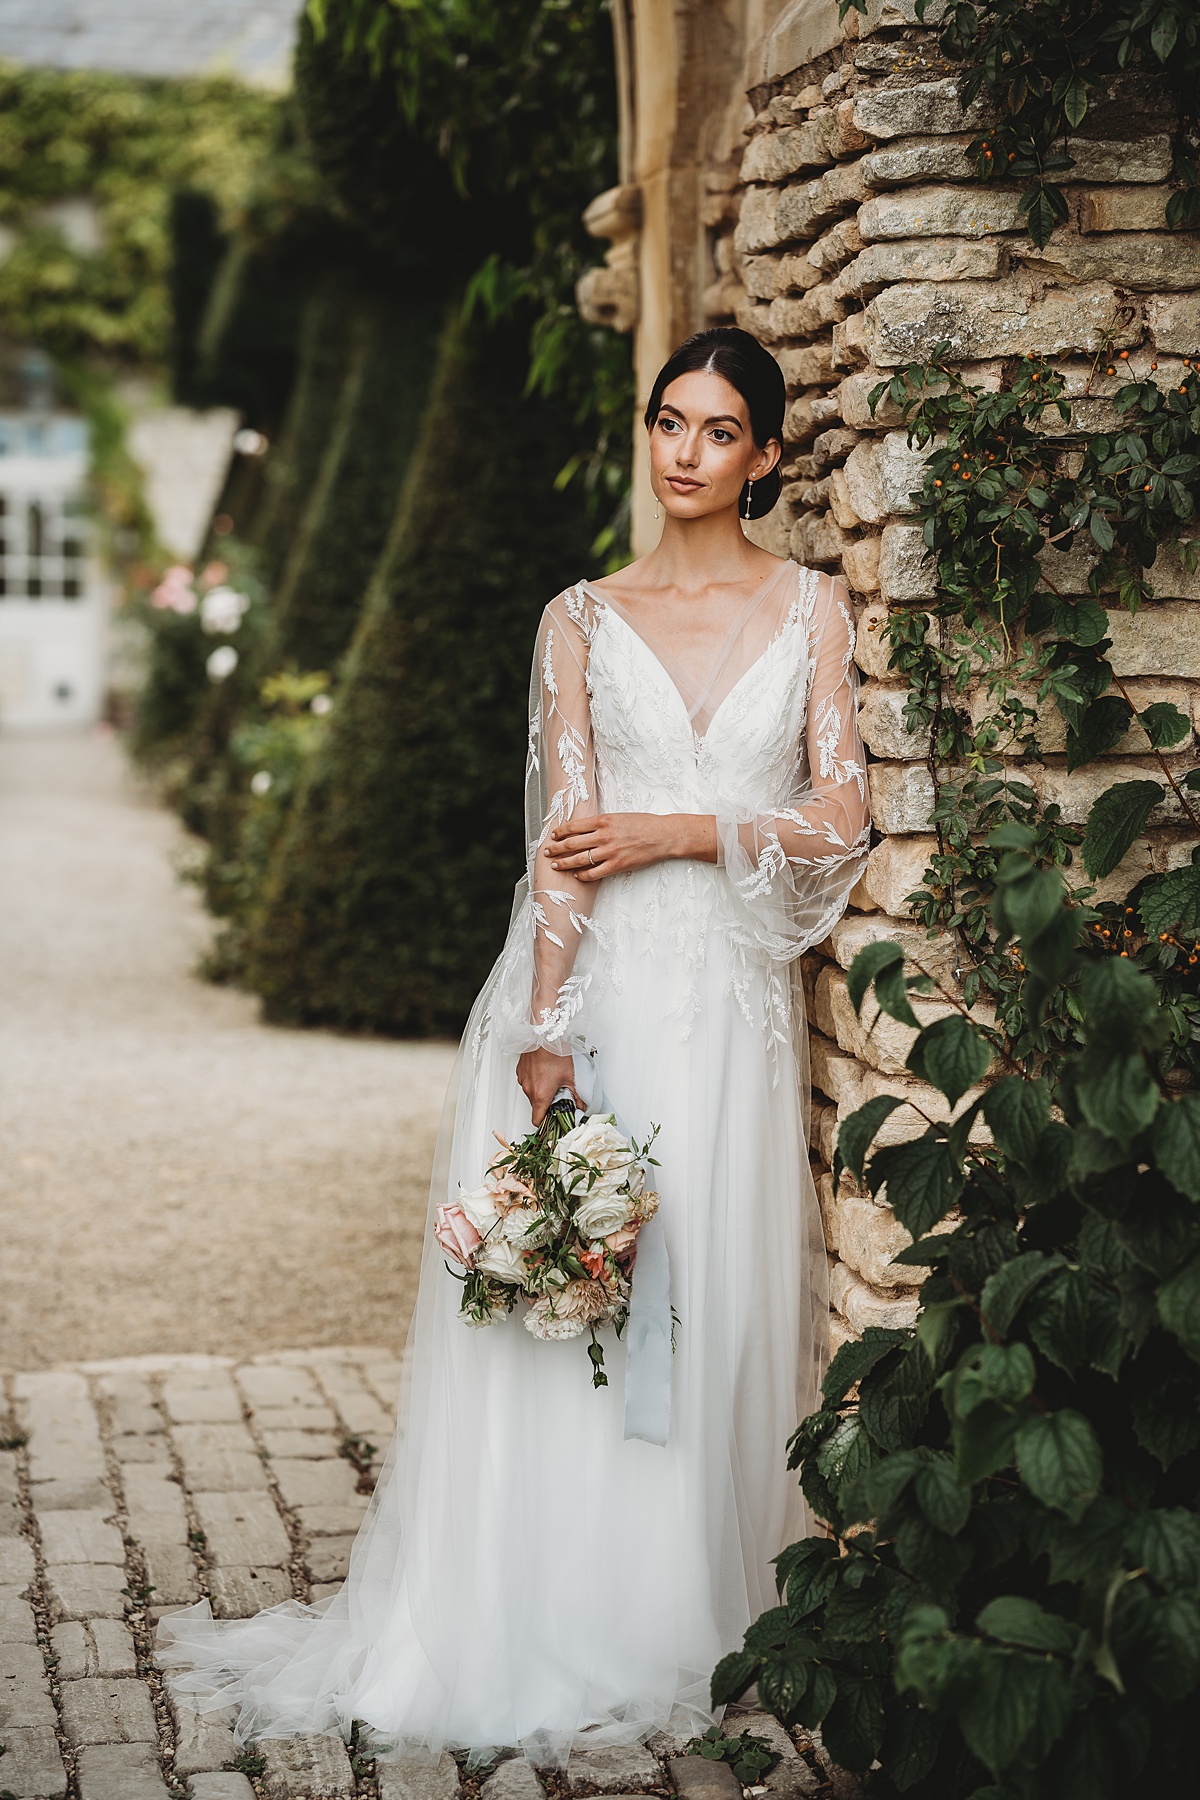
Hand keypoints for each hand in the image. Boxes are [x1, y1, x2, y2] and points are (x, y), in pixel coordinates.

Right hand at [517, 1047, 581, 1124]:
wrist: (543, 1034)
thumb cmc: (554, 1052)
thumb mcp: (571, 1076)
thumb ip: (578, 1095)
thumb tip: (582, 1105)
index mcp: (541, 1095)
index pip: (536, 1121)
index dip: (544, 1124)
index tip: (551, 1122)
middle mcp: (529, 1089)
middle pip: (535, 1107)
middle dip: (546, 1105)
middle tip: (558, 1097)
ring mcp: (523, 1080)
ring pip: (531, 1094)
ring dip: (540, 1092)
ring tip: (552, 1081)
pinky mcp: (521, 1072)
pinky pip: (527, 1082)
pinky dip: (534, 1082)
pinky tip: (544, 1073)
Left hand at [547, 812, 715, 880]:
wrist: (663, 835)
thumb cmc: (643, 824)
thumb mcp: (619, 816)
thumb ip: (602, 822)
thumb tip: (585, 828)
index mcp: (603, 820)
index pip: (574, 826)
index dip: (559, 832)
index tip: (552, 836)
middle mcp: (603, 835)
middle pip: (571, 843)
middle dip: (555, 848)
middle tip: (546, 852)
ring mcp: (609, 851)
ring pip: (579, 859)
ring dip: (564, 863)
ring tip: (555, 865)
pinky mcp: (617, 865)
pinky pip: (594, 873)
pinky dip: (582, 875)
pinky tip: (577, 875)